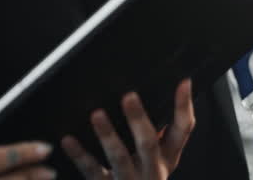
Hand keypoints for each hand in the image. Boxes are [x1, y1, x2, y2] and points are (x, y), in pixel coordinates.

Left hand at [60, 79, 194, 179]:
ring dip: (108, 135)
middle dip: (139, 120)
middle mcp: (153, 171)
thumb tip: (142, 92)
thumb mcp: (155, 159)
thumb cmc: (141, 177)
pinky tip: (68, 140)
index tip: (183, 81)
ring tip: (97, 115)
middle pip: (149, 144)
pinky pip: (92, 171)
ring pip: (120, 158)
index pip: (183, 130)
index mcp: (167, 157)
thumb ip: (154, 132)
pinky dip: (80, 155)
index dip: (184, 106)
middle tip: (129, 96)